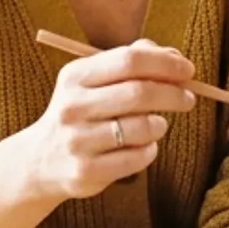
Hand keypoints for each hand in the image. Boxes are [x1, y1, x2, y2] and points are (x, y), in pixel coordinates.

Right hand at [28, 38, 197, 201]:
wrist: (40, 160)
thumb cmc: (82, 112)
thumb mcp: (94, 80)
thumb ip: (132, 61)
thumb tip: (174, 56)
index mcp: (75, 76)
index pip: (129, 59)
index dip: (165, 63)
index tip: (187, 70)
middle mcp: (72, 106)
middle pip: (138, 93)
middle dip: (172, 94)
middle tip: (188, 98)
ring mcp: (77, 141)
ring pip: (142, 128)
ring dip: (160, 125)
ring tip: (158, 125)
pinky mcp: (85, 171)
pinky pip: (137, 157)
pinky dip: (150, 150)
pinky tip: (143, 146)